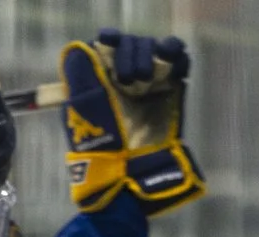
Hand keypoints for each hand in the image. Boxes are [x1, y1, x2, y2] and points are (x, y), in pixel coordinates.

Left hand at [59, 31, 204, 215]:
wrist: (132, 174)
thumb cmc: (101, 148)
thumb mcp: (83, 110)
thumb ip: (81, 76)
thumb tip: (80, 48)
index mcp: (100, 84)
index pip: (108, 47)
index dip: (110, 40)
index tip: (108, 42)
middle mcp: (124, 82)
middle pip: (132, 44)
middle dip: (129, 52)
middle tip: (126, 78)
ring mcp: (149, 86)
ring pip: (154, 48)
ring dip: (149, 52)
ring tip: (143, 78)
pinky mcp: (172, 91)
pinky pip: (177, 60)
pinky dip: (174, 53)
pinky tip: (168, 60)